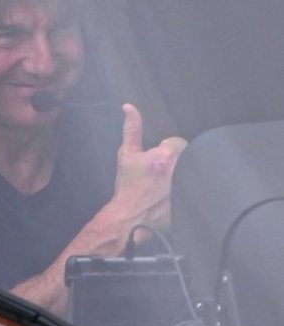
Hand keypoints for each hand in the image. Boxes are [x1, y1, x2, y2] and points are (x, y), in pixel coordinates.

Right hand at [112, 103, 186, 234]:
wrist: (130, 218)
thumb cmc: (128, 186)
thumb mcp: (126, 155)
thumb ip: (132, 129)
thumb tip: (129, 107)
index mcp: (166, 155)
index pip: (176, 142)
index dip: (164, 151)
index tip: (155, 164)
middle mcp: (181, 169)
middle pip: (188, 156)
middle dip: (176, 163)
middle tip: (161, 176)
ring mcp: (189, 187)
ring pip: (195, 171)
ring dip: (186, 175)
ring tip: (168, 187)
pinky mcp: (194, 201)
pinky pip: (199, 188)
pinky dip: (191, 190)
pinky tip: (176, 197)